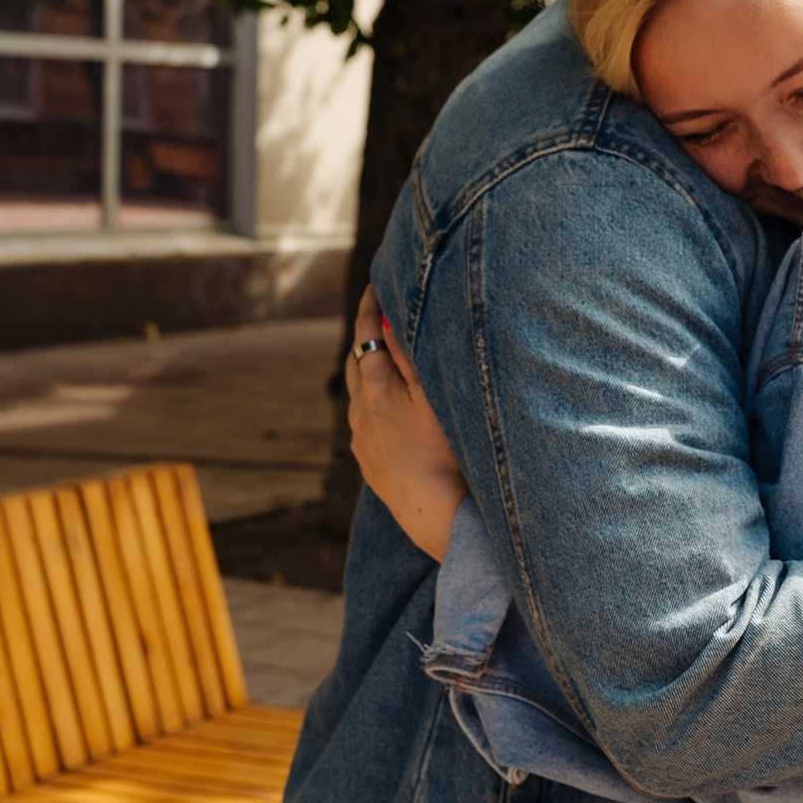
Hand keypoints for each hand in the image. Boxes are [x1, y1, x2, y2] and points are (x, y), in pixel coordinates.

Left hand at [345, 285, 468, 561]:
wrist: (439, 518)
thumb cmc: (446, 454)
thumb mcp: (432, 397)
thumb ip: (408, 358)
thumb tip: (386, 322)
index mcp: (376, 391)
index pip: (366, 338)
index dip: (371, 308)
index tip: (375, 285)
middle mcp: (361, 415)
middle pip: (356, 364)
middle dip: (365, 337)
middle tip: (379, 314)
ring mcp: (363, 443)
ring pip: (359, 396)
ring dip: (369, 372)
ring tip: (385, 359)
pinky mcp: (371, 467)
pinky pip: (366, 422)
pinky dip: (374, 402)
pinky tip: (391, 410)